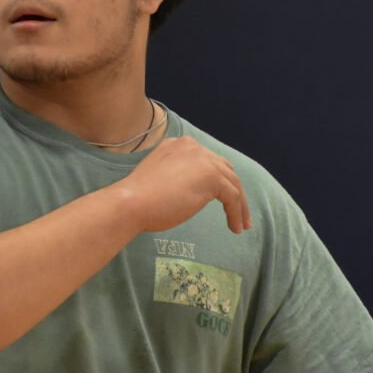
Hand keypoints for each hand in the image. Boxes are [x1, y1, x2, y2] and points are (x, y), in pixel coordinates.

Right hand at [118, 136, 251, 234]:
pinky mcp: (211, 177)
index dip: (217, 181)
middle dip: (233, 191)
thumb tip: (192, 190)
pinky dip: (236, 213)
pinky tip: (235, 228)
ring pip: (232, 183)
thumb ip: (178, 177)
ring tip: (241, 226)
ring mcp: (204, 160)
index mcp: (179, 145)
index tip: (221, 200)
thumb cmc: (139, 199)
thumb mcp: (161, 179)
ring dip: (239, 206)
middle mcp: (193, 147)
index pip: (207, 161)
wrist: (131, 202)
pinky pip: (233, 197)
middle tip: (237, 212)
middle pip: (224, 169)